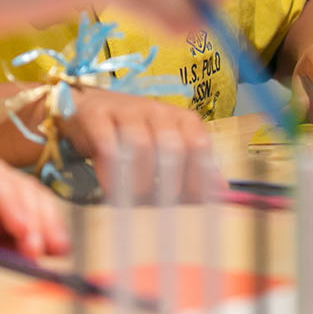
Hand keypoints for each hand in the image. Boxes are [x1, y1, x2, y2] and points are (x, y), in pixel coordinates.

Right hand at [59, 87, 218, 201]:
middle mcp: (157, 110)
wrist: (91, 108)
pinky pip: (107, 143)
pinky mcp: (96, 115)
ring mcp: (126, 110)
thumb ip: (194, 169)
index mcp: (182, 118)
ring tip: (133, 198)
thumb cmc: (136, 135)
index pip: (199, 146)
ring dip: (138, 180)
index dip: (196, 178)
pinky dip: (110, 170)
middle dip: (168, 183)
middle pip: (172, 147)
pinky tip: (110, 187)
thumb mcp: (168, 148)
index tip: (189, 203)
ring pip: (140, 145)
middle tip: (158, 205)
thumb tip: (221, 193)